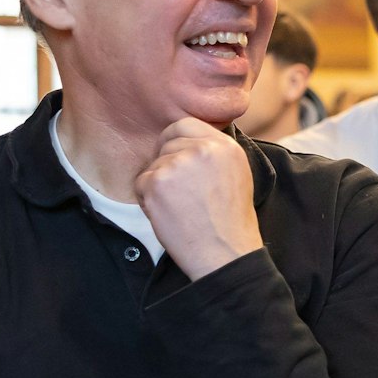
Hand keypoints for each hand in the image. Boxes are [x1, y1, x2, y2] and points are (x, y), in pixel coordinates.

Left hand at [134, 118, 263, 279]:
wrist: (225, 253)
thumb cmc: (230, 222)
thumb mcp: (236, 175)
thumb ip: (214, 153)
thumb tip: (187, 142)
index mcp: (225, 146)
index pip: (185, 124)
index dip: (174, 140)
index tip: (175, 157)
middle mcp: (202, 149)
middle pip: (166, 143)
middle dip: (167, 164)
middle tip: (180, 193)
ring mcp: (177, 164)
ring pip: (153, 164)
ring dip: (158, 185)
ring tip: (180, 208)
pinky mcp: (156, 182)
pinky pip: (141, 183)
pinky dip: (148, 200)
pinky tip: (169, 215)